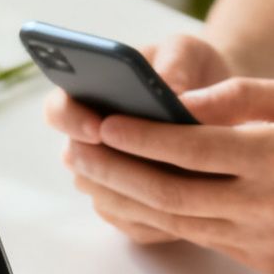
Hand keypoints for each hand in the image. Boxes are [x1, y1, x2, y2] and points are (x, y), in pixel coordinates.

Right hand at [42, 34, 233, 244]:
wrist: (215, 102)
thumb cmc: (188, 68)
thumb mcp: (185, 51)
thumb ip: (175, 62)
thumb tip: (173, 90)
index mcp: (86, 96)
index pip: (58, 109)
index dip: (71, 120)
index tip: (98, 126)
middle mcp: (87, 142)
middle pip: (77, 161)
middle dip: (105, 165)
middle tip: (138, 164)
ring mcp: (105, 177)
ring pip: (104, 196)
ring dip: (135, 192)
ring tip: (175, 184)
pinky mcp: (128, 207)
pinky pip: (130, 222)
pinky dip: (155, 215)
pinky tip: (190, 203)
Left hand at [54, 75, 273, 272]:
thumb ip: (243, 99)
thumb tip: (181, 107)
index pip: (190, 149)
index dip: (140, 138)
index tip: (104, 125)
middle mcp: (266, 205)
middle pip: (170, 193)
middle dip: (116, 173)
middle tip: (79, 155)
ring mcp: (263, 240)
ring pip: (178, 222)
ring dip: (129, 201)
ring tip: (96, 178)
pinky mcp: (263, 262)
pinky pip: (203, 237)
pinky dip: (165, 219)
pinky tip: (139, 201)